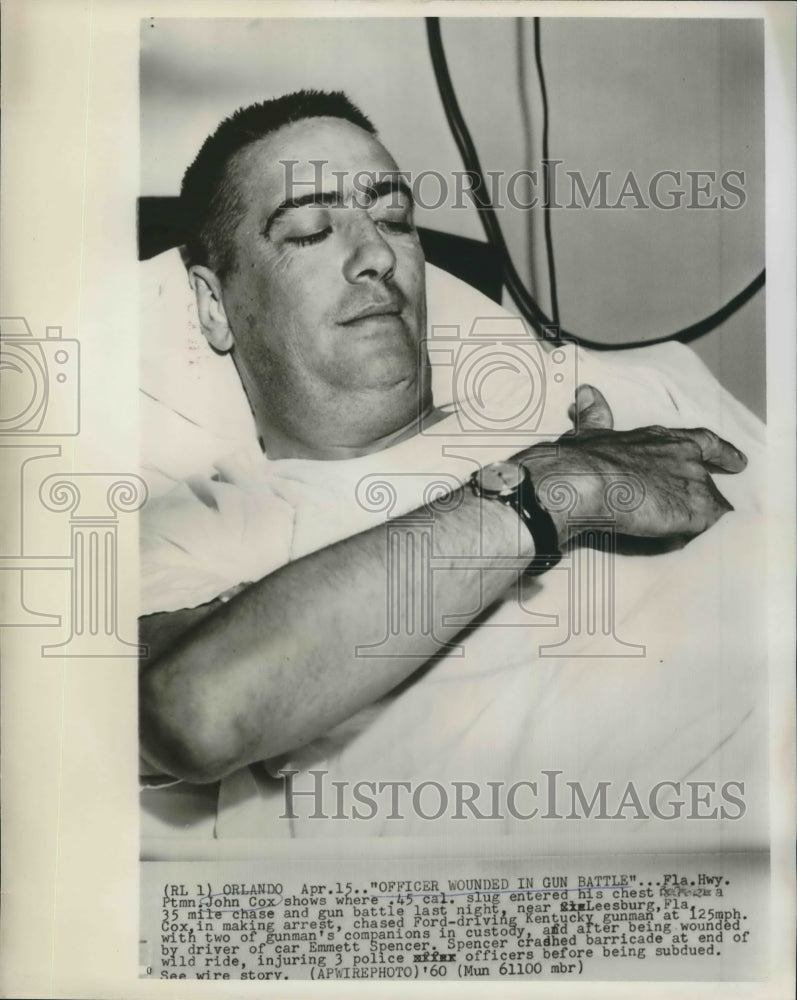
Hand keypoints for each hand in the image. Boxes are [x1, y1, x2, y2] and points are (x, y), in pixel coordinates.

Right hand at [518, 384, 746, 546]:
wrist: (585, 480)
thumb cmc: (584, 457)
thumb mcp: (590, 430)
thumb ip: (595, 414)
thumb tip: (586, 392)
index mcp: (660, 439)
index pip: (700, 441)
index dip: (719, 451)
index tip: (737, 459)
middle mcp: (683, 456)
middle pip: (707, 472)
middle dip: (717, 476)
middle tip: (735, 475)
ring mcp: (692, 482)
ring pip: (710, 500)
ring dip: (701, 512)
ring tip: (695, 527)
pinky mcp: (696, 510)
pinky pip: (709, 523)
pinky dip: (701, 531)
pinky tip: (694, 538)